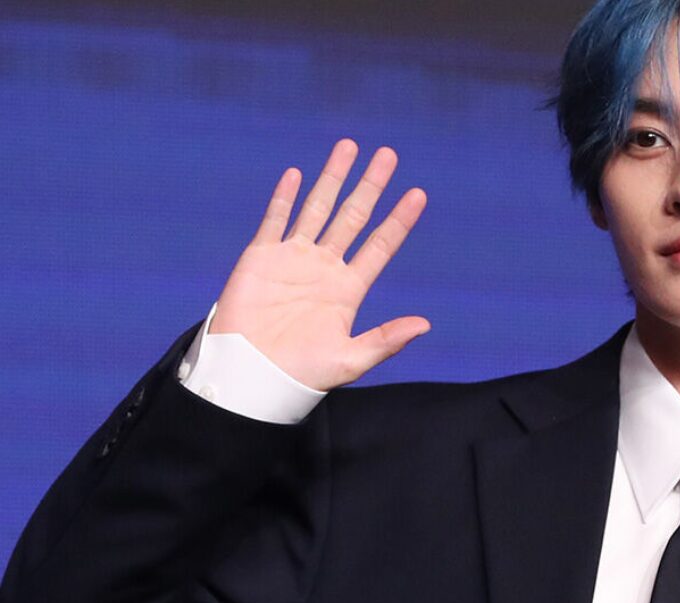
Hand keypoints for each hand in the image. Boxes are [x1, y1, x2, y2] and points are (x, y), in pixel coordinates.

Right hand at [210, 139, 429, 390]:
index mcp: (349, 289)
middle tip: (388, 154)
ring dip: (332, 178)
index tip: (419, 194)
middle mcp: (325, 267)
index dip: (399, 220)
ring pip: (318, 208)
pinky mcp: (261, 258)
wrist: (250, 375)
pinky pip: (275, 220)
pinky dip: (285, 197)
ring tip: (348, 147)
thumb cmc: (301, 374)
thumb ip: (386, 339)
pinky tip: (297, 174)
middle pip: (353, 216)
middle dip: (370, 185)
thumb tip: (426, 324)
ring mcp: (293, 259)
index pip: (380, 245)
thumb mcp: (350, 359)